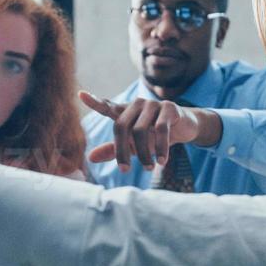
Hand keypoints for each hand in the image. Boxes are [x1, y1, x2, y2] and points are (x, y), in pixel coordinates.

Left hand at [78, 92, 217, 170]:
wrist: (184, 128)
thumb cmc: (153, 136)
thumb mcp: (133, 145)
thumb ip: (113, 150)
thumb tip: (90, 158)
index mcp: (125, 111)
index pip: (107, 106)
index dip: (95, 101)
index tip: (81, 95)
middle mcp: (136, 104)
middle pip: (121, 126)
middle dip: (122, 151)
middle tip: (125, 170)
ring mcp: (152, 104)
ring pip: (141, 131)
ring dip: (144, 153)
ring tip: (148, 167)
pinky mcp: (169, 108)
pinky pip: (161, 130)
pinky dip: (160, 148)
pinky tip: (162, 161)